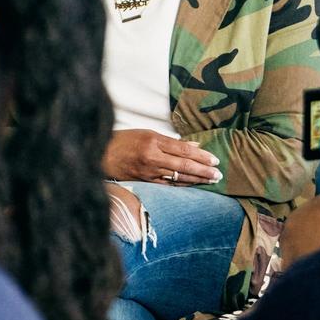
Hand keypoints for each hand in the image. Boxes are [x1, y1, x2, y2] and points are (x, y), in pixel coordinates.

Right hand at [102, 129, 222, 185]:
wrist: (101, 154)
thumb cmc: (125, 140)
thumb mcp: (148, 134)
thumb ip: (171, 142)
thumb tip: (193, 146)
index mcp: (154, 141)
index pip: (183, 150)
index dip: (201, 156)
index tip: (214, 160)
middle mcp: (152, 157)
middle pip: (183, 165)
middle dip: (203, 170)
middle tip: (218, 174)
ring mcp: (148, 171)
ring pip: (177, 178)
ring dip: (196, 180)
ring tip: (210, 181)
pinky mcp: (144, 182)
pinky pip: (167, 185)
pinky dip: (181, 185)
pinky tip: (193, 186)